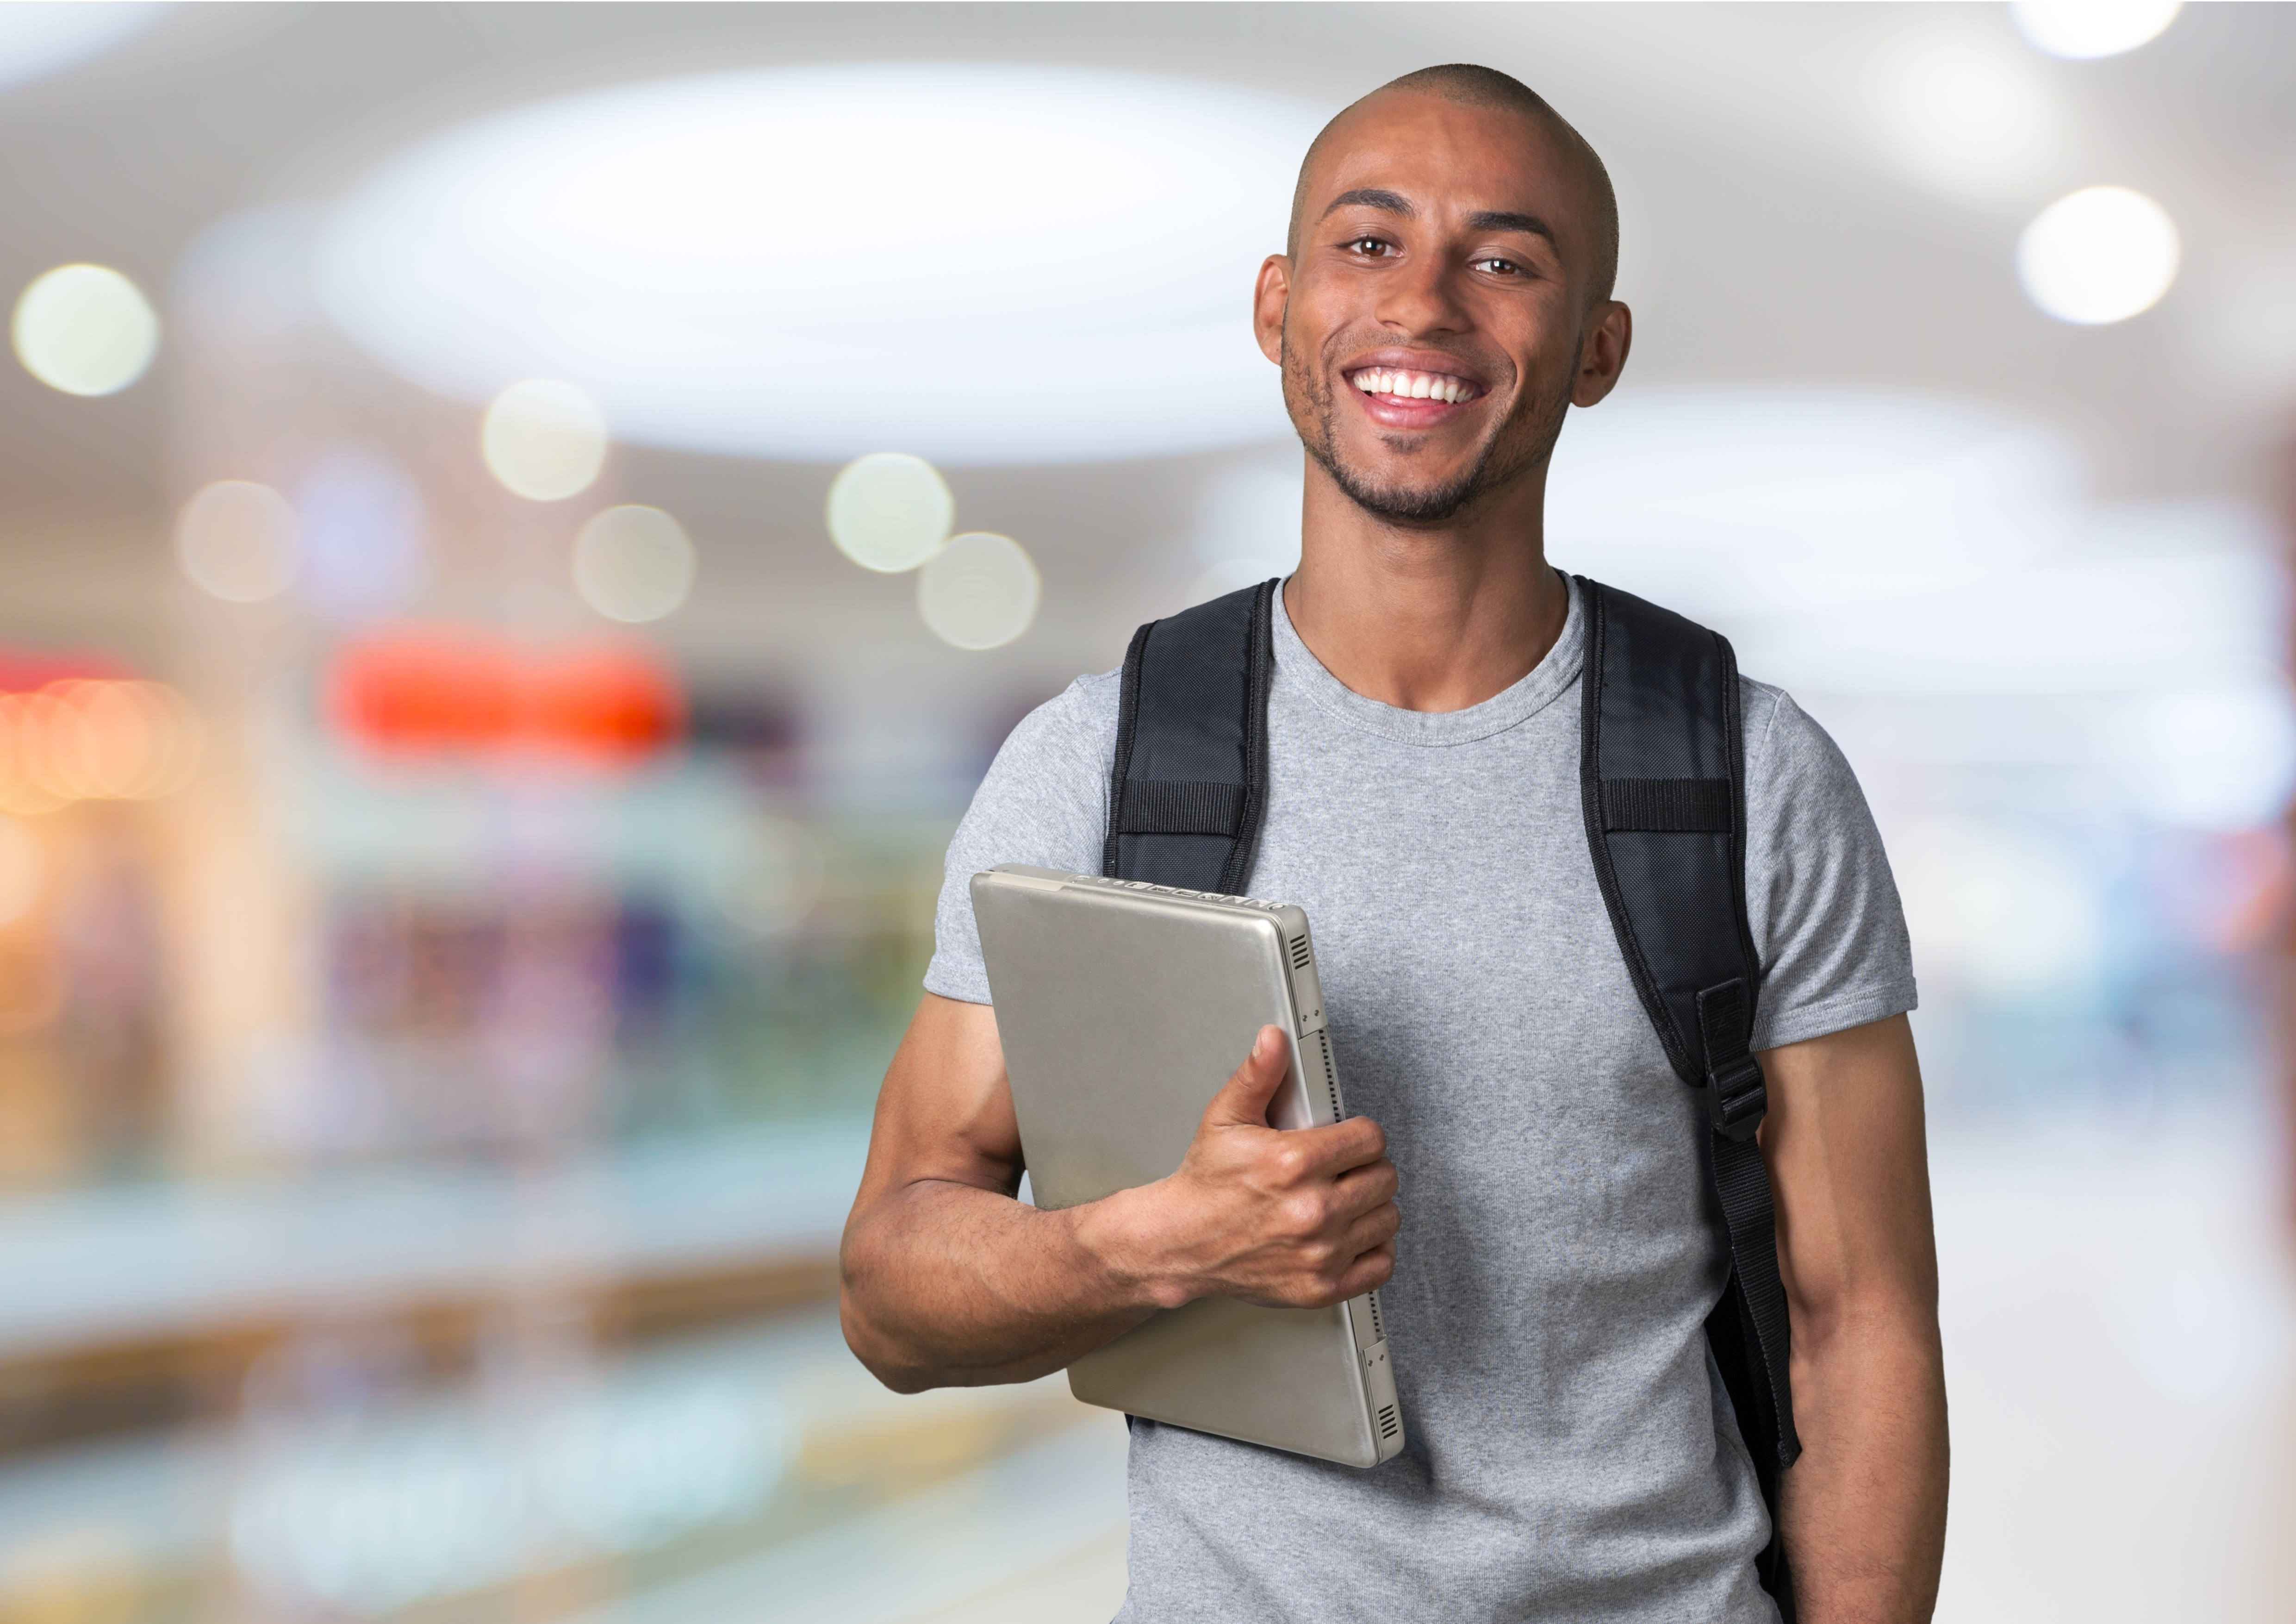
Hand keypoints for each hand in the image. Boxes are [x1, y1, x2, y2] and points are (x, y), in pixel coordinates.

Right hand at [1102, 1024, 1399, 1310]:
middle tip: (1341, 1168)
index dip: (1359, 1133)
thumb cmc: (1206, 1184)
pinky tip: (1350, 1234)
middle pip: (1384, 1177)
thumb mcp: (1226, 1118)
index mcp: (1293, 1164)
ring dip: (1371, 1207)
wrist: (1181, 1243)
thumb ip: (1258, 1075)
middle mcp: (1312, 1210)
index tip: (1345, 1139)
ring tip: (1342, 1198)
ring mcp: (1320, 1252)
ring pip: (1388, 1218)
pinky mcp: (1322, 1286)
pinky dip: (1373, 1249)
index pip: (1370, 1138)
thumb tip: (1274, 1040)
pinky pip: (1381, 1264)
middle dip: (1365, 1167)